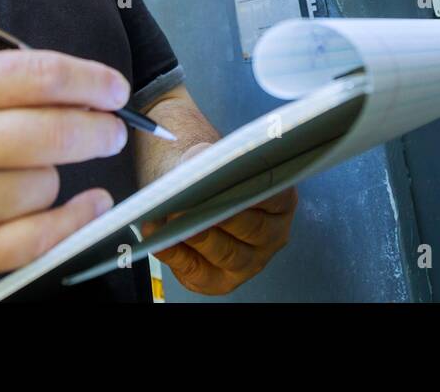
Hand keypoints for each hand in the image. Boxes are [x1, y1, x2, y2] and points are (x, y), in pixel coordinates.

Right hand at [0, 49, 129, 296]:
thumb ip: (14, 85)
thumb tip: (95, 92)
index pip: (40, 76)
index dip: (91, 81)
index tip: (116, 90)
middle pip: (56, 131)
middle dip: (99, 129)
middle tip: (112, 131)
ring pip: (47, 185)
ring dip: (48, 181)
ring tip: (15, 180)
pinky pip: (46, 236)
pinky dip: (76, 219)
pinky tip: (90, 204)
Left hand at [142, 143, 297, 294]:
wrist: (193, 200)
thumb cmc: (210, 177)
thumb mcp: (214, 159)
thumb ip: (211, 160)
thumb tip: (196, 167)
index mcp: (281, 203)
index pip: (275, 197)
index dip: (255, 189)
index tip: (232, 178)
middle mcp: (271, 237)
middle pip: (252, 228)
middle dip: (224, 216)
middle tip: (198, 203)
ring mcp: (248, 263)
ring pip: (227, 254)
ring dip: (198, 237)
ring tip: (174, 219)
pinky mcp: (218, 281)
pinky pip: (196, 270)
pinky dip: (175, 254)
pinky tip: (158, 240)